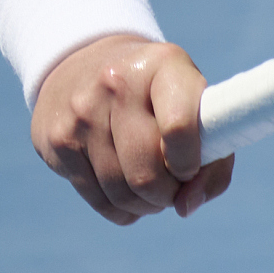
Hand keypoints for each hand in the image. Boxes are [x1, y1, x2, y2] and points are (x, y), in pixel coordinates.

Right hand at [31, 35, 232, 224]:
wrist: (84, 64)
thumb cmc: (162, 97)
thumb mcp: (198, 107)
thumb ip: (215, 160)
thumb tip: (187, 206)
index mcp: (164, 66)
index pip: (179, 128)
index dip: (190, 164)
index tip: (192, 168)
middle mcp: (117, 84)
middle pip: (147, 173)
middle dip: (169, 193)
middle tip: (175, 185)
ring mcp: (82, 113)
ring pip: (123, 193)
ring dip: (148, 204)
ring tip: (155, 188)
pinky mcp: (57, 141)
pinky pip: (100, 202)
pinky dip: (123, 208)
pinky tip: (129, 189)